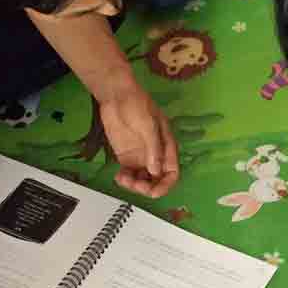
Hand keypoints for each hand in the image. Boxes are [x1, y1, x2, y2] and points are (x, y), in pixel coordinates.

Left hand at [99, 83, 179, 197]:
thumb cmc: (137, 103)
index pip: (171, 172)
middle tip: (136, 185)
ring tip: (124, 180)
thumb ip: (153, 149)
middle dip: (148, 187)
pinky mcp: (126, 157)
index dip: (165, 185)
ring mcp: (140, 157)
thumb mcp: (148, 125)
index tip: (153, 192)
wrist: (115, 95)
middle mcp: (155, 155)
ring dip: (135, 185)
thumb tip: (156, 171)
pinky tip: (119, 177)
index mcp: (166, 147)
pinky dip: (125, 180)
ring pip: (142, 180)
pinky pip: (129, 174)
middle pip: (156, 180)